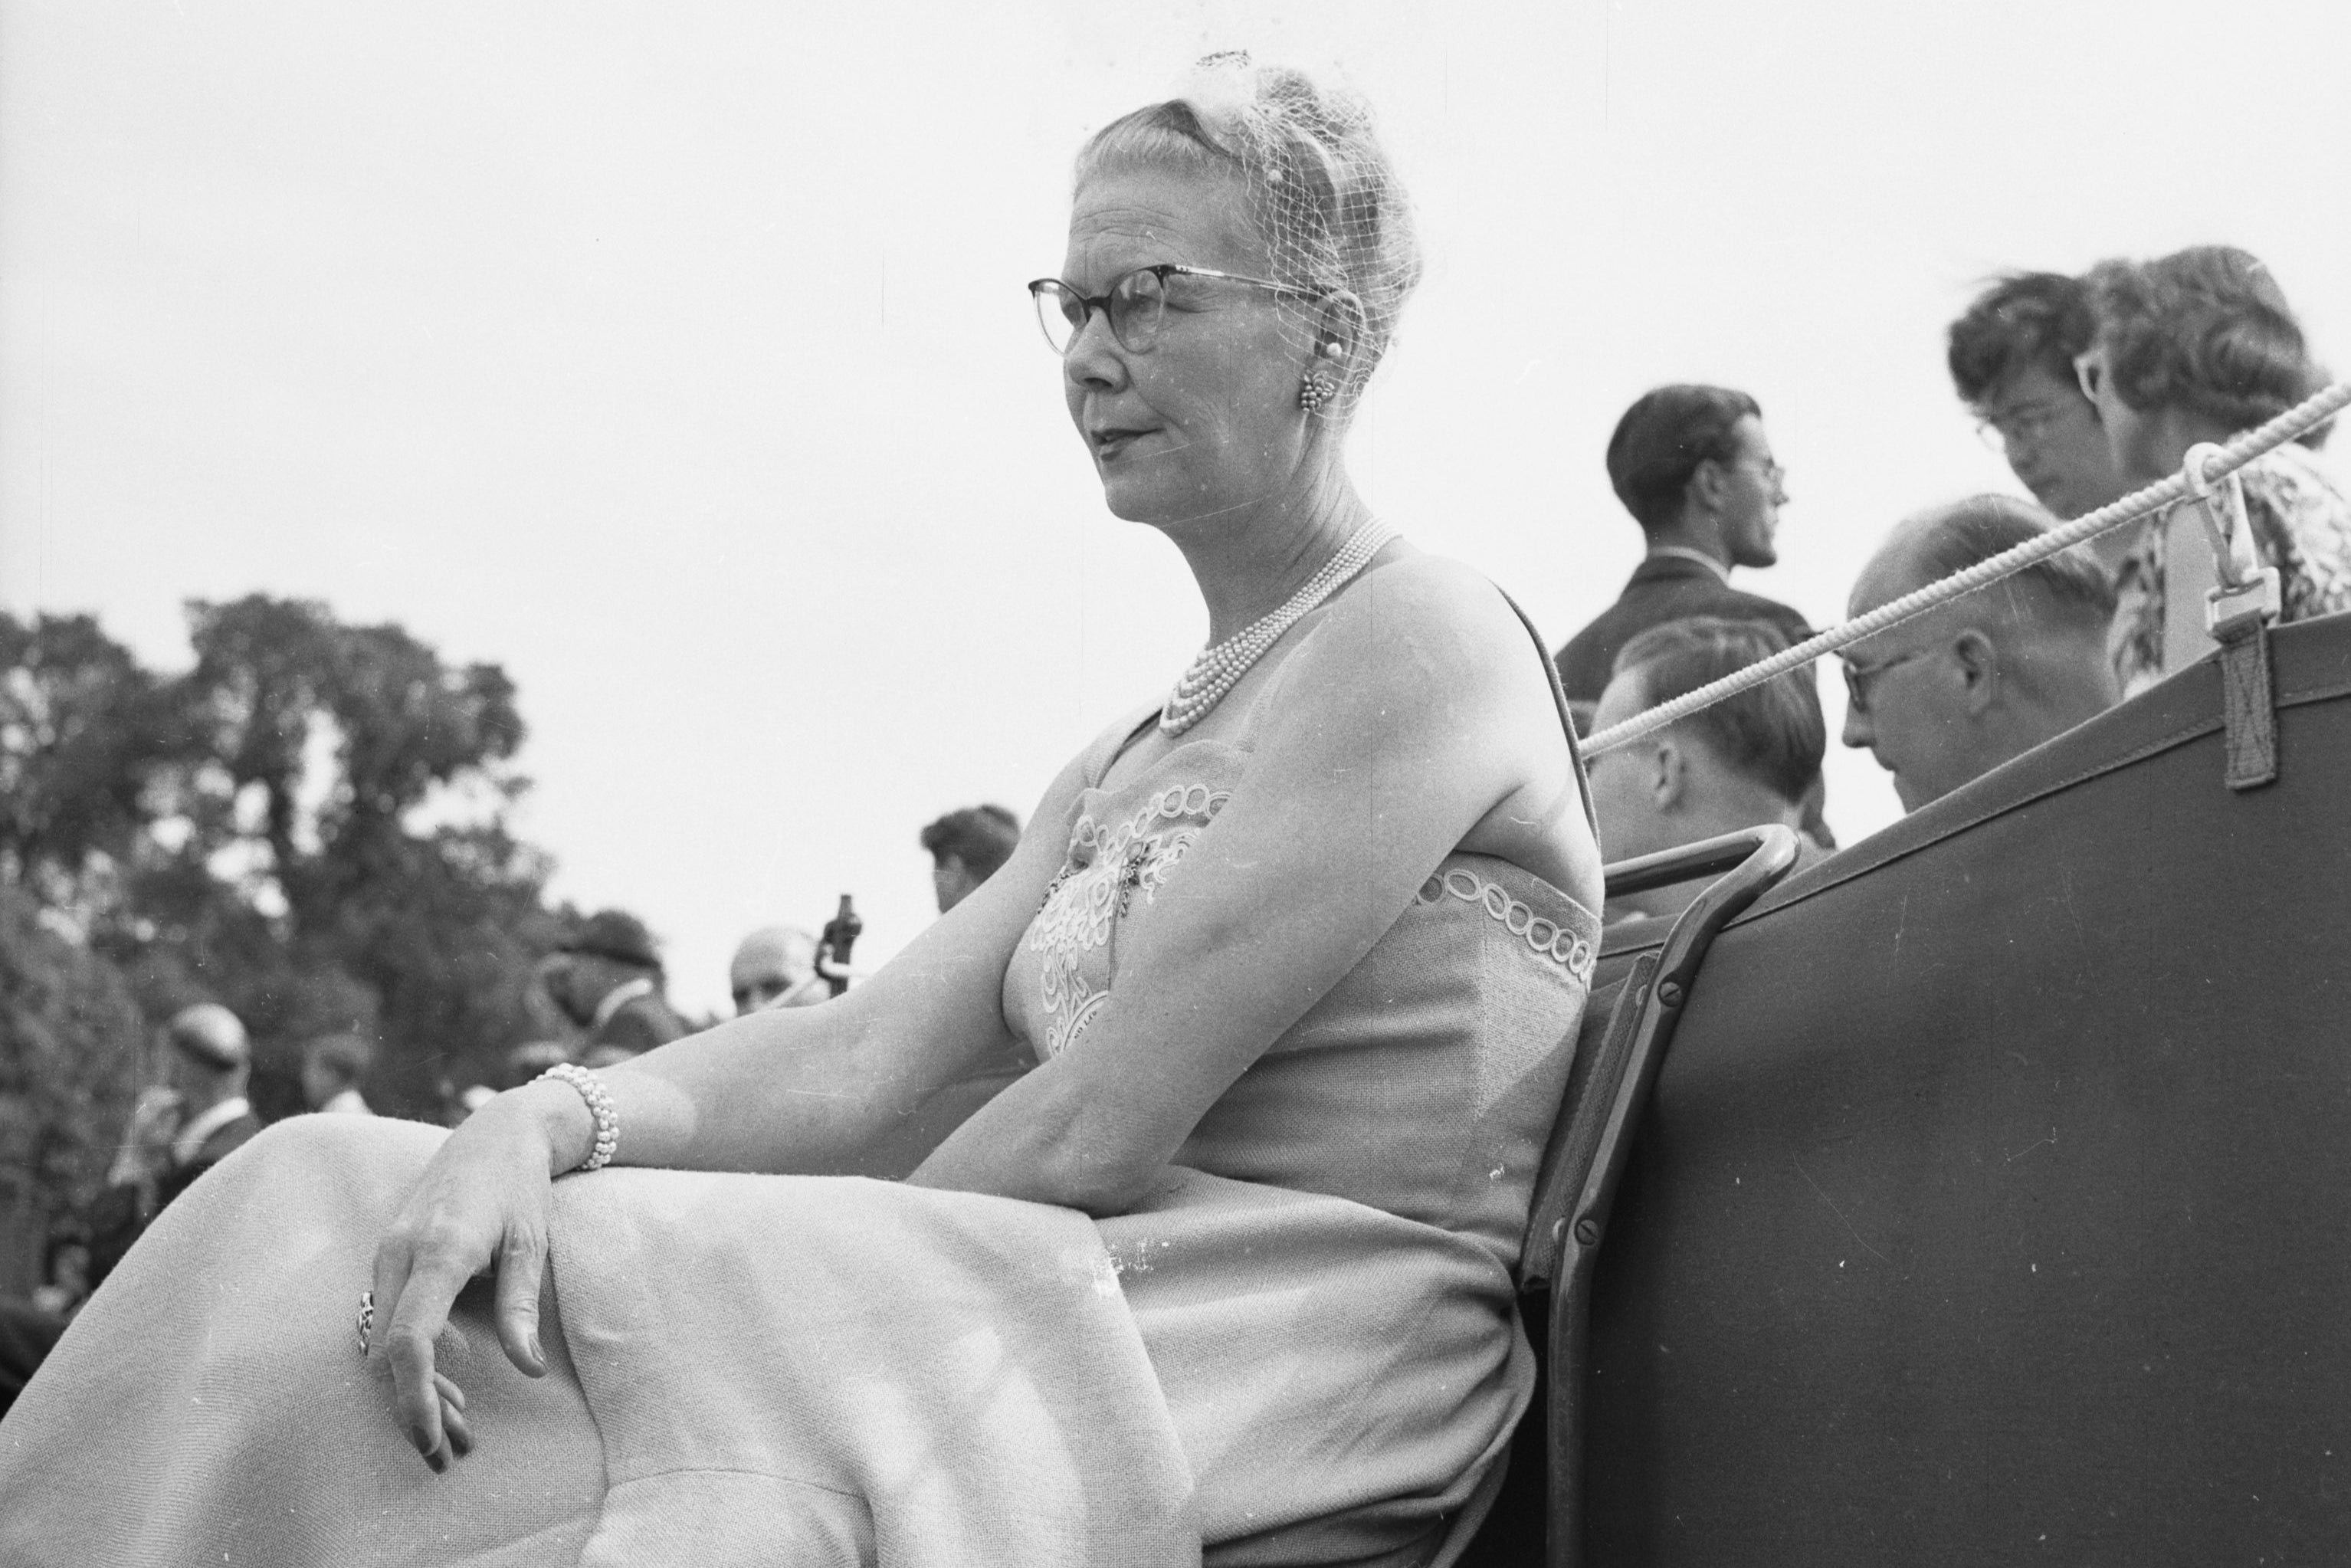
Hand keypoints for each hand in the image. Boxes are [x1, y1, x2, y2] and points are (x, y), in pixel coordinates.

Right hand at [369, 1091, 571, 1471]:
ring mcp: (387, 1255)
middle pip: (387, 1353)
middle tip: (455, 1451)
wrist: (494, 1132)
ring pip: (381, 1343)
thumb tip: (529, 1370)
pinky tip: (449, 1382)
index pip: (408, 1339)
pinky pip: (386, 1322)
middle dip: (415, 1407)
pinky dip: (410, 1359)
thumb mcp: (532, 1243)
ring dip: (413, 1388)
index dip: (415, 1396)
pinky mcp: (389, 1259)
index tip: (434, 1439)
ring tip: (460, 1428)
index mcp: (437, 1251)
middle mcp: (399, 1255)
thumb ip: (523, 1306)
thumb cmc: (519, 1186)